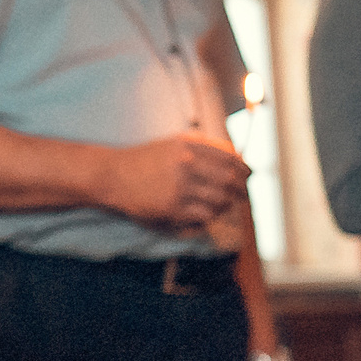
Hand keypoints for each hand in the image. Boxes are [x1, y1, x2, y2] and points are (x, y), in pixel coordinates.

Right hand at [100, 133, 249, 229]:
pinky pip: (204, 216)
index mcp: (187, 146)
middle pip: (229, 179)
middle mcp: (185, 165)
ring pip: (219, 200)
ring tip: (224, 206)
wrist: (113, 176)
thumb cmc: (144, 160)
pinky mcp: (172, 209)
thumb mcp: (173, 144)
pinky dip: (210, 217)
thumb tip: (236, 157)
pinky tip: (207, 215)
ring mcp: (179, 188)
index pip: (229, 158)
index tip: (248, 175)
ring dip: (226, 205)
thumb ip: (202, 147)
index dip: (244, 168)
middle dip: (241, 189)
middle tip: (243, 194)